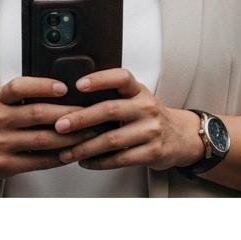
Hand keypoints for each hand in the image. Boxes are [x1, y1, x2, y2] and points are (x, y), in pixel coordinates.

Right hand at [0, 77, 92, 179]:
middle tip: (92, 113)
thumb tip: (70, 91)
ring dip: (71, 137)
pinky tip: (72, 151)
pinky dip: (60, 156)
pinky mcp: (5, 164)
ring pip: (43, 139)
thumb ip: (28, 95)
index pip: (19, 87)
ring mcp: (1, 143)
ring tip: (90, 133)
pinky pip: (39, 161)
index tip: (64, 87)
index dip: (43, 86)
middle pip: (38, 114)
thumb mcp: (4, 102)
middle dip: (70, 114)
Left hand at [52, 68, 202, 171]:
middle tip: (61, 125)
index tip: (79, 85)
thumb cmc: (149, 117)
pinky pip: (119, 159)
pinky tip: (86, 162)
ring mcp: (151, 130)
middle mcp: (147, 107)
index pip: (121, 78)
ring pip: (111, 139)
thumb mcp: (137, 100)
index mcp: (139, 91)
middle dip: (81, 118)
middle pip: (110, 110)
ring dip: (84, 147)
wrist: (180, 137)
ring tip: (66, 152)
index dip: (100, 79)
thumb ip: (113, 97)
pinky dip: (99, 162)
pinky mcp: (152, 152)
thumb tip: (72, 102)